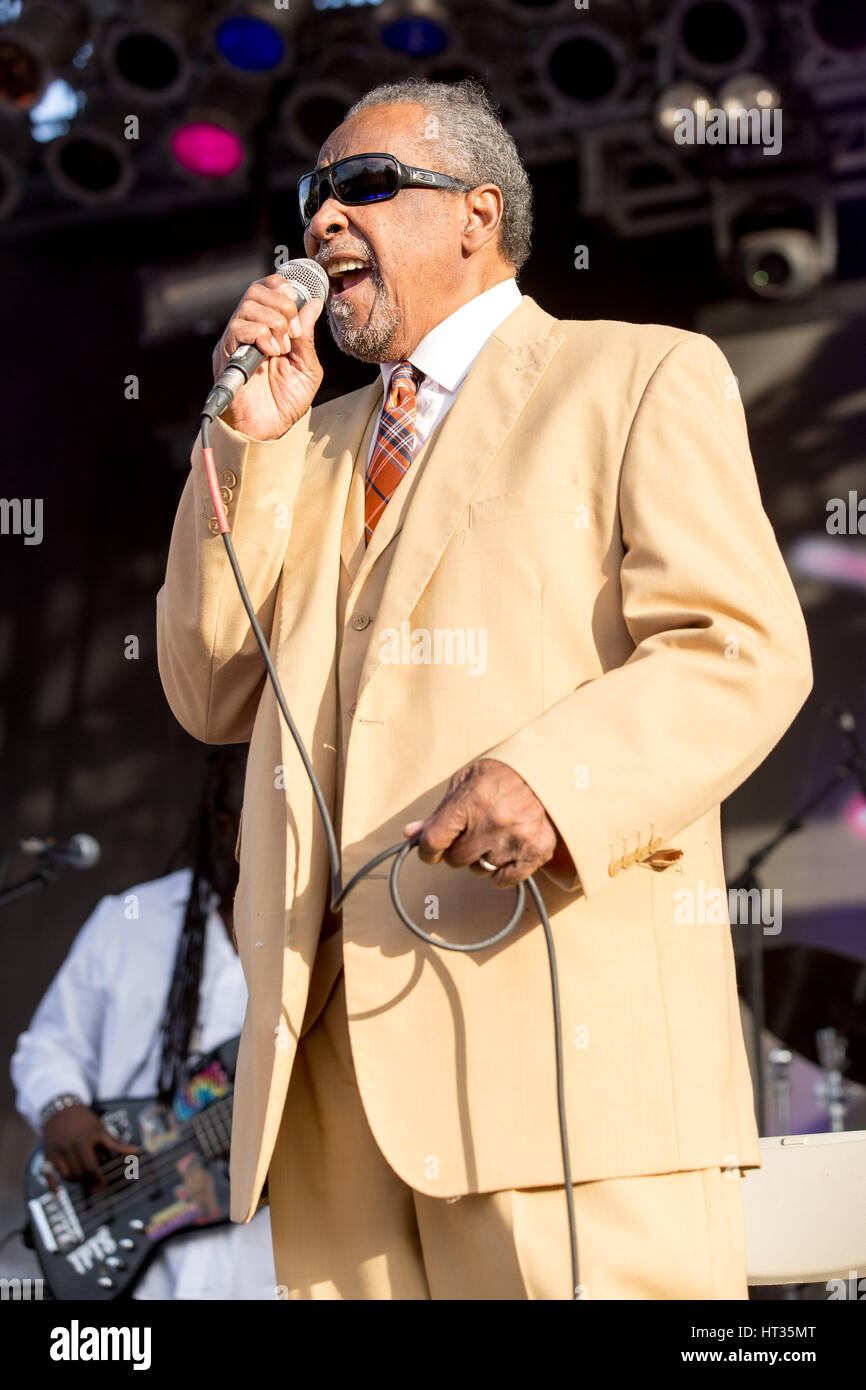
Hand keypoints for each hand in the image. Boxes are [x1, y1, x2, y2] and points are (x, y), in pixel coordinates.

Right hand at [42, 1105, 137, 1186]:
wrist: (61, 1109)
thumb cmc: (84, 1120)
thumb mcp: (100, 1129)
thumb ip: (115, 1143)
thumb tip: (135, 1151)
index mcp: (83, 1142)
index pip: (91, 1168)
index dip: (98, 1179)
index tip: (104, 1183)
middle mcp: (68, 1148)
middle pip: (79, 1174)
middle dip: (88, 1182)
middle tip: (96, 1185)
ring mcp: (56, 1152)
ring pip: (66, 1176)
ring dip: (76, 1181)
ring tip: (85, 1180)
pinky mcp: (48, 1154)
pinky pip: (49, 1174)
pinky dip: (53, 1185)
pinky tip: (58, 1192)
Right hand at [212, 273, 324, 440]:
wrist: (269, 431)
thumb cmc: (285, 403)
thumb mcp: (307, 367)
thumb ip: (307, 337)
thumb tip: (314, 305)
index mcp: (267, 329)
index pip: (266, 289)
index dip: (281, 286)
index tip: (298, 301)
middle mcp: (249, 331)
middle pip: (256, 291)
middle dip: (282, 305)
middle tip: (294, 332)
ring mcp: (236, 343)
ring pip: (248, 306)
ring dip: (274, 323)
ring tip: (282, 349)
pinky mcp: (227, 356)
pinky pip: (238, 329)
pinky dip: (260, 334)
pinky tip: (271, 353)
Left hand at [403, 758, 572, 888]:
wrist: (549, 772)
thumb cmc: (502, 775)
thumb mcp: (466, 782)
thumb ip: (439, 812)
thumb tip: (410, 835)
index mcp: (472, 800)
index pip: (435, 841)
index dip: (427, 851)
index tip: (429, 851)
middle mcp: (494, 821)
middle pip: (456, 859)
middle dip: (458, 849)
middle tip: (472, 832)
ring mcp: (516, 838)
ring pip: (479, 870)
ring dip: (480, 858)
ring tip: (493, 836)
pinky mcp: (536, 852)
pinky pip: (503, 880)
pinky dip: (501, 872)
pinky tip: (506, 852)